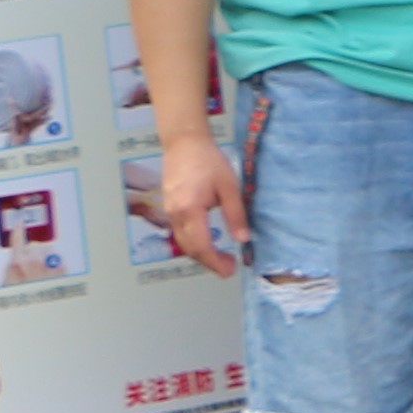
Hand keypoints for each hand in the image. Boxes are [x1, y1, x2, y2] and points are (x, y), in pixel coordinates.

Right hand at [159, 130, 246, 274]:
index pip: (201, 245)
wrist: (184, 143)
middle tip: (229, 267)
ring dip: (201, 254)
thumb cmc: (209, 161)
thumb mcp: (229, 187)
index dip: (215, 262)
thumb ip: (235, 214)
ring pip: (182, 242)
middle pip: (190, 248)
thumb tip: (243, 239)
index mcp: (190, 209)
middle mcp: (175, 214)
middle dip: (209, 262)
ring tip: (222, 258)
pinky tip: (208, 242)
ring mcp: (169, 211)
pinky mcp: (169, 207)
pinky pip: (179, 232)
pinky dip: (193, 243)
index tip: (230, 270)